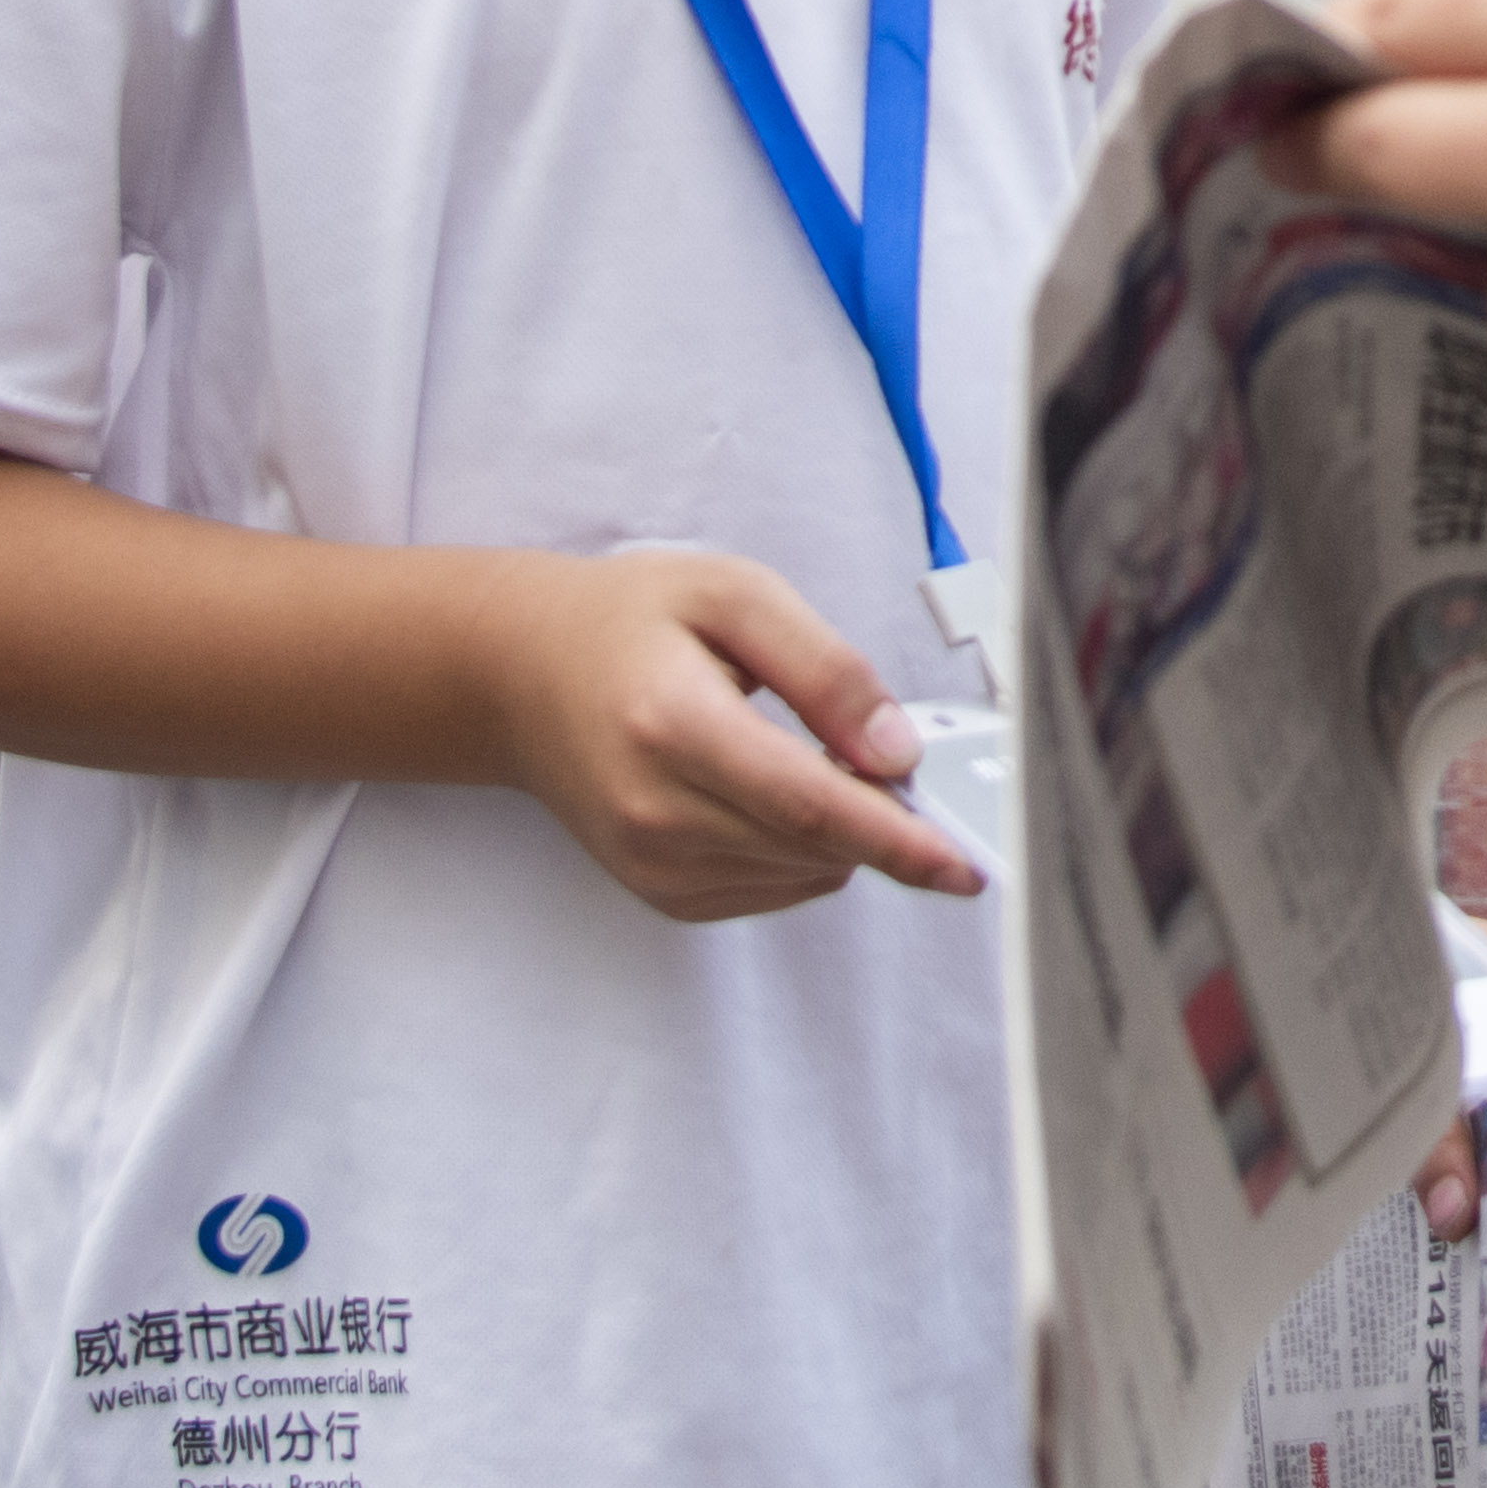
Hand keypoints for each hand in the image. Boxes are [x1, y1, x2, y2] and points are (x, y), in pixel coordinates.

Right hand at [488, 549, 985, 922]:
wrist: (522, 674)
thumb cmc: (630, 622)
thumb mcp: (735, 597)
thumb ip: (825, 669)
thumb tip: (899, 751)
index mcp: (673, 724)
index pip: (807, 805)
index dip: (897, 840)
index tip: (964, 865)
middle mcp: (654, 810)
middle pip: (813, 845)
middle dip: (882, 816)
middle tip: (889, 755)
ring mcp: (650, 862)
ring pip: (800, 874)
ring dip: (841, 830)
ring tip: (811, 754)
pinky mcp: (658, 891)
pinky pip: (770, 889)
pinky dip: (802, 851)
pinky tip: (774, 791)